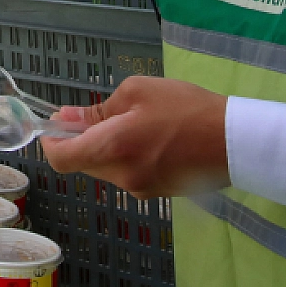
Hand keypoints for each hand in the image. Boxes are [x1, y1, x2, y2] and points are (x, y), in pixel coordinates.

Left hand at [40, 77, 230, 197]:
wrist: (235, 141)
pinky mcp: (158, 193)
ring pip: (107, 170)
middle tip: (99, 116)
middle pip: (84, 164)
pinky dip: (128, 158)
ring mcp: (140, 189)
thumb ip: (98, 109)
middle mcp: (121, 177)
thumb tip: (68, 117)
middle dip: (83, 142)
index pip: (62, 160)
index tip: (55, 127)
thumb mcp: (138, 93)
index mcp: (112, 149)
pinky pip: (129, 175)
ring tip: (135, 124)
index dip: (51, 143)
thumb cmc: (185, 108)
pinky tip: (151, 140)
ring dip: (108, 150)